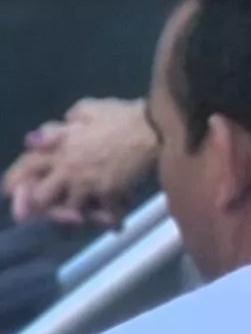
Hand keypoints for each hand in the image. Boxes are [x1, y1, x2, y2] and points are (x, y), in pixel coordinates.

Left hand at [8, 99, 156, 224]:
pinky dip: (111, 220)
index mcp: (59, 147)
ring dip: (77, 214)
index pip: (27, 166)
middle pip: (42, 197)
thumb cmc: (121, 115)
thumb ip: (66, 121)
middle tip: (50, 210)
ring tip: (85, 218)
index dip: (15, 180)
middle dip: (43, 204)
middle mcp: (68, 169)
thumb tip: (51, 132)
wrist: (154, 128)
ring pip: (71, 210)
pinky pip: (107, 213)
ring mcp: (88, 184)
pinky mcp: (110, 194)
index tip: (9, 192)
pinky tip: (117, 225)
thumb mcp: (88, 107)